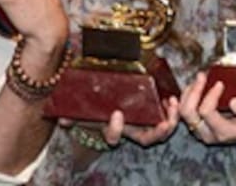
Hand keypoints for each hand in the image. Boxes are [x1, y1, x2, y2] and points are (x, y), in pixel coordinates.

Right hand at [65, 96, 179, 148]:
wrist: (109, 98)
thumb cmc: (97, 105)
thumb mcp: (85, 109)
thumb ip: (73, 114)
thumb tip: (62, 120)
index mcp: (113, 128)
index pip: (113, 137)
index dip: (115, 129)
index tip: (116, 113)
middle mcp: (130, 129)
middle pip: (145, 139)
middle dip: (156, 133)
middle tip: (162, 123)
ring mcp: (144, 123)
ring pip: (161, 131)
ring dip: (170, 121)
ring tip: (172, 105)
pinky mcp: (154, 112)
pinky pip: (167, 117)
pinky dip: (172, 111)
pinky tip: (172, 97)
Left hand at [180, 72, 235, 144]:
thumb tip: (234, 102)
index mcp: (222, 133)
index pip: (206, 112)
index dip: (210, 95)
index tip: (220, 83)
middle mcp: (207, 133)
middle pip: (188, 112)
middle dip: (193, 91)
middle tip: (202, 76)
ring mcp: (200, 130)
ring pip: (183, 110)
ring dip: (188, 92)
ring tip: (199, 78)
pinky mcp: (196, 124)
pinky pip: (183, 109)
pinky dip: (186, 95)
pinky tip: (194, 85)